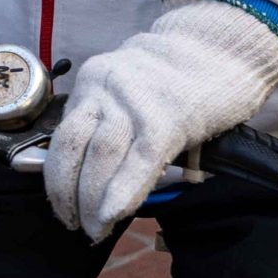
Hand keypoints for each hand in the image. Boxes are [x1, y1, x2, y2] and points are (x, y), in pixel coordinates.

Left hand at [44, 0, 277, 240]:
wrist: (220, 48)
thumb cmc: (177, 81)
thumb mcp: (129, 94)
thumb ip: (108, 124)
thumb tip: (89, 177)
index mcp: (93, 82)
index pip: (61, 137)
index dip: (57, 179)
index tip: (61, 208)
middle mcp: (105, 87)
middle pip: (72, 148)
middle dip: (68, 195)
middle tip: (74, 225)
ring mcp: (134, 101)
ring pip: (100, 156)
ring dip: (92, 201)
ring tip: (96, 229)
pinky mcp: (167, 117)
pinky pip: (138, 160)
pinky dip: (123, 191)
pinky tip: (113, 215)